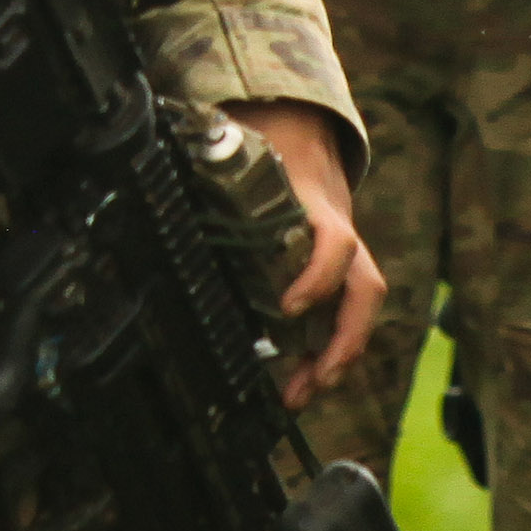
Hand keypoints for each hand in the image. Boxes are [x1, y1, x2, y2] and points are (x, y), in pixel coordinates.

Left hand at [232, 100, 385, 402]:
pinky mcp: (335, 276)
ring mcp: (344, 257)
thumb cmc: (269, 148)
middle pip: (363, 290)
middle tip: (312, 382)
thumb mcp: (244, 151)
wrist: (303, 133)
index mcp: (317, 205)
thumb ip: (214, 161)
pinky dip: (321, 351)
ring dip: (332, 358)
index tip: (287, 307)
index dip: (319, 276)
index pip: (336, 243)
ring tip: (300, 396)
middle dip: (343, 341)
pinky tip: (297, 380)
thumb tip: (168, 171)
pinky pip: (339, 316)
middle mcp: (340, 235)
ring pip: (355, 311)